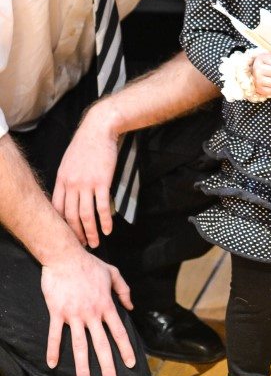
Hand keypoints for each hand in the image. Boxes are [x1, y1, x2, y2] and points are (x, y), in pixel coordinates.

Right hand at [41, 247, 135, 375]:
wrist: (65, 256)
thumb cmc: (89, 264)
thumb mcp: (113, 273)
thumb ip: (124, 290)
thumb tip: (131, 307)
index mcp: (106, 305)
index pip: (119, 332)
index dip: (125, 349)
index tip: (130, 364)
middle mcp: (92, 313)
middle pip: (101, 344)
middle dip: (107, 365)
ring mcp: (74, 315)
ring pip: (79, 345)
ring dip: (82, 365)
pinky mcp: (57, 313)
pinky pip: (55, 335)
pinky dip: (52, 350)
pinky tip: (52, 365)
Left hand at [52, 106, 119, 247]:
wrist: (99, 130)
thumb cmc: (86, 144)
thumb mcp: (69, 161)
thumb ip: (67, 179)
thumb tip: (69, 194)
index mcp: (61, 180)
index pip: (57, 209)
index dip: (62, 225)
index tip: (68, 235)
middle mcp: (71, 184)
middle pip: (71, 216)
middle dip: (76, 234)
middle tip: (83, 245)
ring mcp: (86, 184)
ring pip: (86, 215)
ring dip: (91, 232)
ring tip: (96, 242)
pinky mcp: (102, 182)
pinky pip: (102, 207)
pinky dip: (105, 221)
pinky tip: (108, 229)